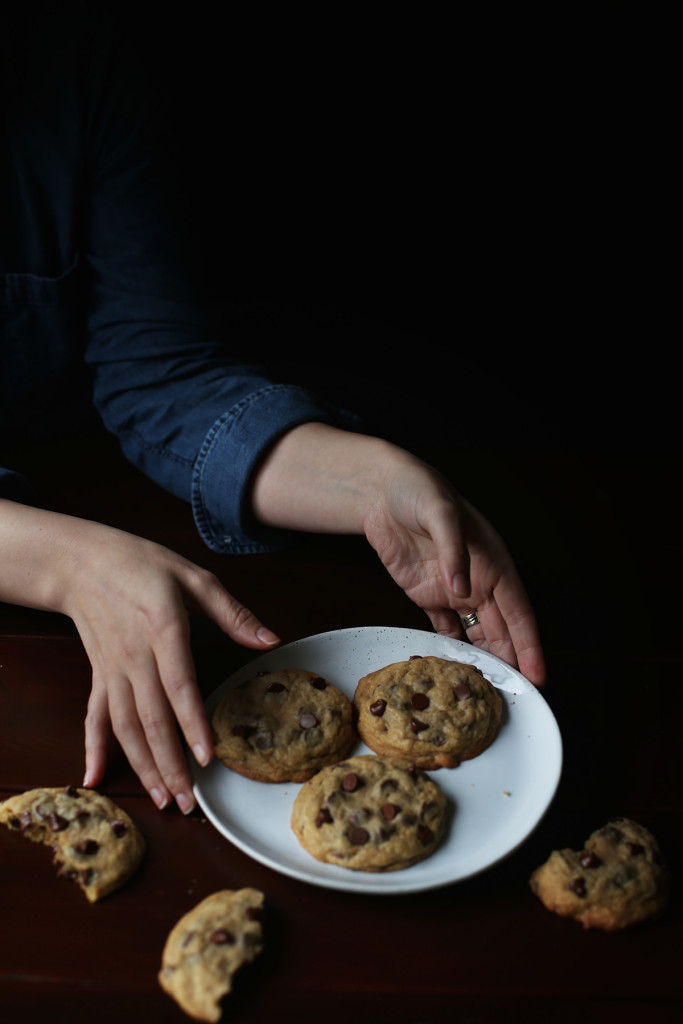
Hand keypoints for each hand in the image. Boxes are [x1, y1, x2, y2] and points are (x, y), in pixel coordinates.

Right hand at [0, 501, 278, 812]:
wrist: (81, 561)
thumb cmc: (142, 563)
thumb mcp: (193, 576)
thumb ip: (232, 612)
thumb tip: (270, 640)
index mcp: (162, 628)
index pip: (178, 683)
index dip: (191, 722)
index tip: (206, 756)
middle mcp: (134, 655)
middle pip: (151, 717)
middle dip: (170, 763)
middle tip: (189, 802)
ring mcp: (112, 669)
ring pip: (124, 726)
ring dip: (142, 765)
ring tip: (163, 799)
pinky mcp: (99, 675)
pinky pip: (94, 716)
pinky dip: (92, 748)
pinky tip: (93, 778)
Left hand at [362, 459, 545, 685]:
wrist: (381, 492)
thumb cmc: (419, 491)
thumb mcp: (440, 513)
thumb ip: (453, 550)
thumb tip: (463, 588)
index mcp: (493, 562)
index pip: (518, 611)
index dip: (529, 644)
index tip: (537, 674)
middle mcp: (478, 581)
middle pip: (501, 629)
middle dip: (511, 661)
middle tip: (516, 695)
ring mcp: (453, 589)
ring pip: (476, 632)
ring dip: (484, 658)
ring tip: (489, 690)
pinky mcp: (427, 595)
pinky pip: (444, 627)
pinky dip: (452, 647)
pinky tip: (457, 668)